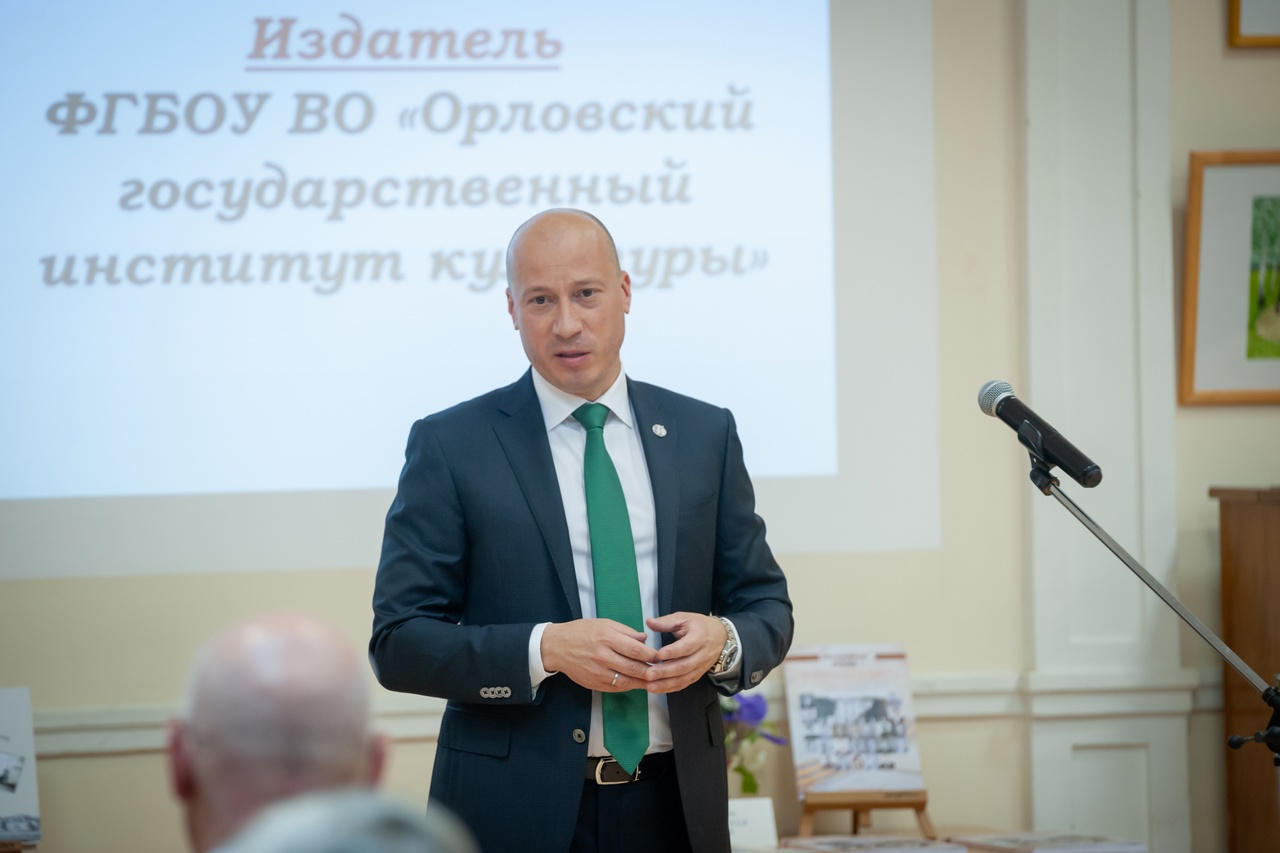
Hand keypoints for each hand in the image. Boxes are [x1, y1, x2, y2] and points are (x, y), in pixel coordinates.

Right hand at [541, 619, 660, 691]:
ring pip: (627, 681)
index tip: (661, 656)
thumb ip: (626, 631)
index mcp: (607, 638)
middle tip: (662, 670)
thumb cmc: (581, 631)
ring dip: (643, 682)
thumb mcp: (604, 623)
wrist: (557, 646)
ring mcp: (598, 672)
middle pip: (634, 668)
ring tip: (654, 680)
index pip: (636, 650)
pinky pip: (616, 688)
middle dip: (651, 671)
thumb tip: (644, 639)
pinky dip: (629, 686)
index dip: (652, 655)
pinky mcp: (594, 683)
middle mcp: (603, 656)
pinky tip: (636, 683)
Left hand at [641, 612, 726, 694]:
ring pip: (684, 678)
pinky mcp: (697, 675)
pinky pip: (684, 684)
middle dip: (665, 672)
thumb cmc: (699, 626)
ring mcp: (701, 667)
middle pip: (684, 666)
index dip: (673, 652)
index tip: (658, 655)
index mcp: (699, 638)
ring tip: (650, 686)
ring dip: (666, 684)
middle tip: (648, 674)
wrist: (720, 636)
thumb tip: (649, 622)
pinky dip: (671, 688)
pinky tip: (658, 689)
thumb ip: (666, 622)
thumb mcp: (684, 618)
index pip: (686, 647)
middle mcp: (702, 655)